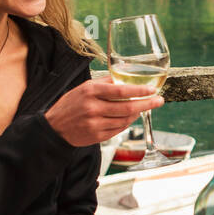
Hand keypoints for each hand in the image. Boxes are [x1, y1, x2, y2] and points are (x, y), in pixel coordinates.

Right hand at [45, 76, 164, 146]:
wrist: (54, 128)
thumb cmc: (70, 104)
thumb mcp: (84, 87)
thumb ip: (105, 83)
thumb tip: (125, 78)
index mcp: (91, 92)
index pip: (121, 91)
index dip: (140, 91)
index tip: (152, 90)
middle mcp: (93, 108)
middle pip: (127, 108)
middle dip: (147, 104)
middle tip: (159, 101)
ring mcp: (95, 124)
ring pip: (125, 120)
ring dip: (137, 114)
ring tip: (144, 108)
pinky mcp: (96, 136)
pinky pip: (118, 130)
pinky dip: (127, 124)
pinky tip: (130, 118)